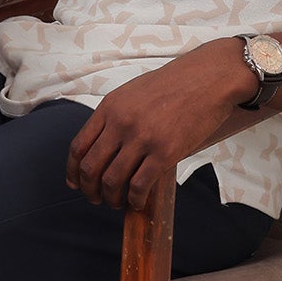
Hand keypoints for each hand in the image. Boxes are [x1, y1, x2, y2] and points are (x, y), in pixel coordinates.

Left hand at [66, 40, 256, 208]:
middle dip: (89, 190)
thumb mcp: (132, 93)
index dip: (73, 171)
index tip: (74, 183)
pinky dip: (134, 199)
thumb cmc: (174, 84)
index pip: (78, 146)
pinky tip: (137, 201)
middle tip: (96, 198)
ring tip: (116, 202)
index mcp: (109, 108)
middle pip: (91, 168)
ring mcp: (142, 138)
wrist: (208, 78)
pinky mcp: (165, 152)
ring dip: (111, 198)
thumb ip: (115, 117)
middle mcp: (120, 123)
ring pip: (112, 180)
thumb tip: (105, 147)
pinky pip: (139, 185)